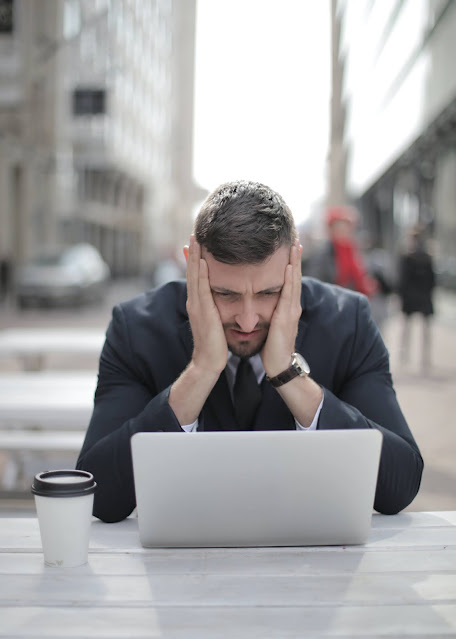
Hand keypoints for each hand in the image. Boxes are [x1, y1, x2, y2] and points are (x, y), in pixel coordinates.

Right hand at [185, 235, 227, 373]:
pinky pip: (201, 288)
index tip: (198, 241)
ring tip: (196, 239)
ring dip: (195, 257)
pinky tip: (202, 261)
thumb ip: (214, 308)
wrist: (209, 362)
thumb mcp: (214, 321)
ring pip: (194, 276)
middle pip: (192, 271)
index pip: (196, 275)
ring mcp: (196, 306)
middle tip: (194, 232)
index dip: (196, 258)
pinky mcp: (202, 312)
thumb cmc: (214, 344)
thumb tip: (218, 300)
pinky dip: (200, 273)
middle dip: (193, 252)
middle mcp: (194, 301)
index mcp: (198, 303)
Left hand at [261, 240, 302, 376]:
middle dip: (295, 257)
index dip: (289, 262)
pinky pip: (289, 294)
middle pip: (294, 275)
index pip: (288, 279)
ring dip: (295, 262)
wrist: (278, 365)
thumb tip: (260, 303)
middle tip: (294, 238)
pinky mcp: (287, 317)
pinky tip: (289, 266)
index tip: (288, 246)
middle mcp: (292, 305)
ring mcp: (292, 310)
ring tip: (294, 245)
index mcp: (286, 306)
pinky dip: (290, 279)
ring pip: (294, 281)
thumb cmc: (272, 347)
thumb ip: (269, 312)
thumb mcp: (270, 324)